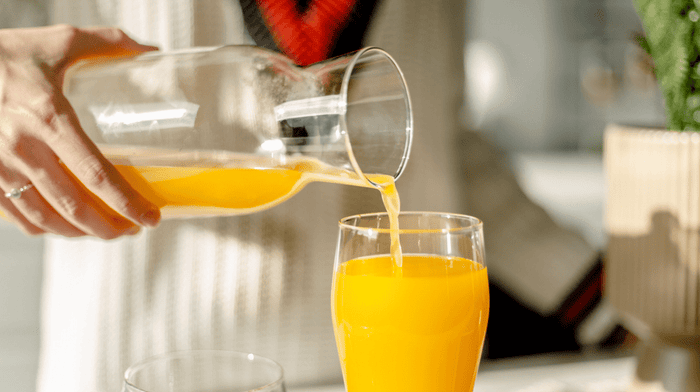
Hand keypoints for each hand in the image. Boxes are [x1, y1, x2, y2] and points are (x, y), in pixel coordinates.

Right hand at [0, 25, 160, 238]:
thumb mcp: (58, 41)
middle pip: (73, 206)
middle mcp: (22, 147)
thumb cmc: (5, 53)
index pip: (96, 174)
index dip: (127, 203)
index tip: (150, 218)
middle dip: (108, 228)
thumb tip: (148, 48)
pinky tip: (63, 224)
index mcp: (48, 117)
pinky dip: (44, 227)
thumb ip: (106, 42)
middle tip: (131, 230)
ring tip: (104, 231)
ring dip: (79, 233)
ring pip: (44, 218)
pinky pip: (16, 215)